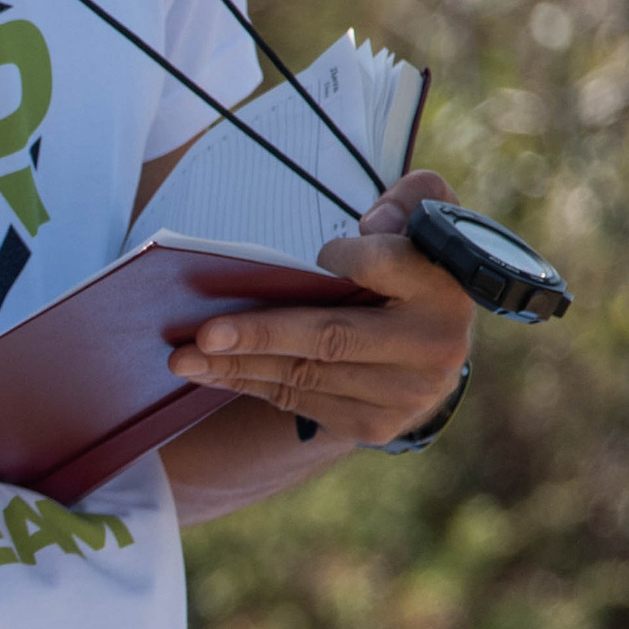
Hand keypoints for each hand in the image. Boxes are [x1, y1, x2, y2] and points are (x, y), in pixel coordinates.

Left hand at [167, 166, 475, 445]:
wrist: (435, 351)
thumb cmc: (414, 274)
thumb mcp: (426, 226)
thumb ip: (410, 203)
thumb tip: (371, 224)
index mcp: (444, 290)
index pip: (388, 266)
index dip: (350, 258)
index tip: (319, 255)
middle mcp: (431, 349)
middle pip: (333, 338)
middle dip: (262, 334)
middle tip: (205, 333)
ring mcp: (403, 396)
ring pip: (307, 376)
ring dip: (238, 366)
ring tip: (184, 357)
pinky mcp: (374, 426)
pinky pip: (300, 401)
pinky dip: (250, 384)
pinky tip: (211, 372)